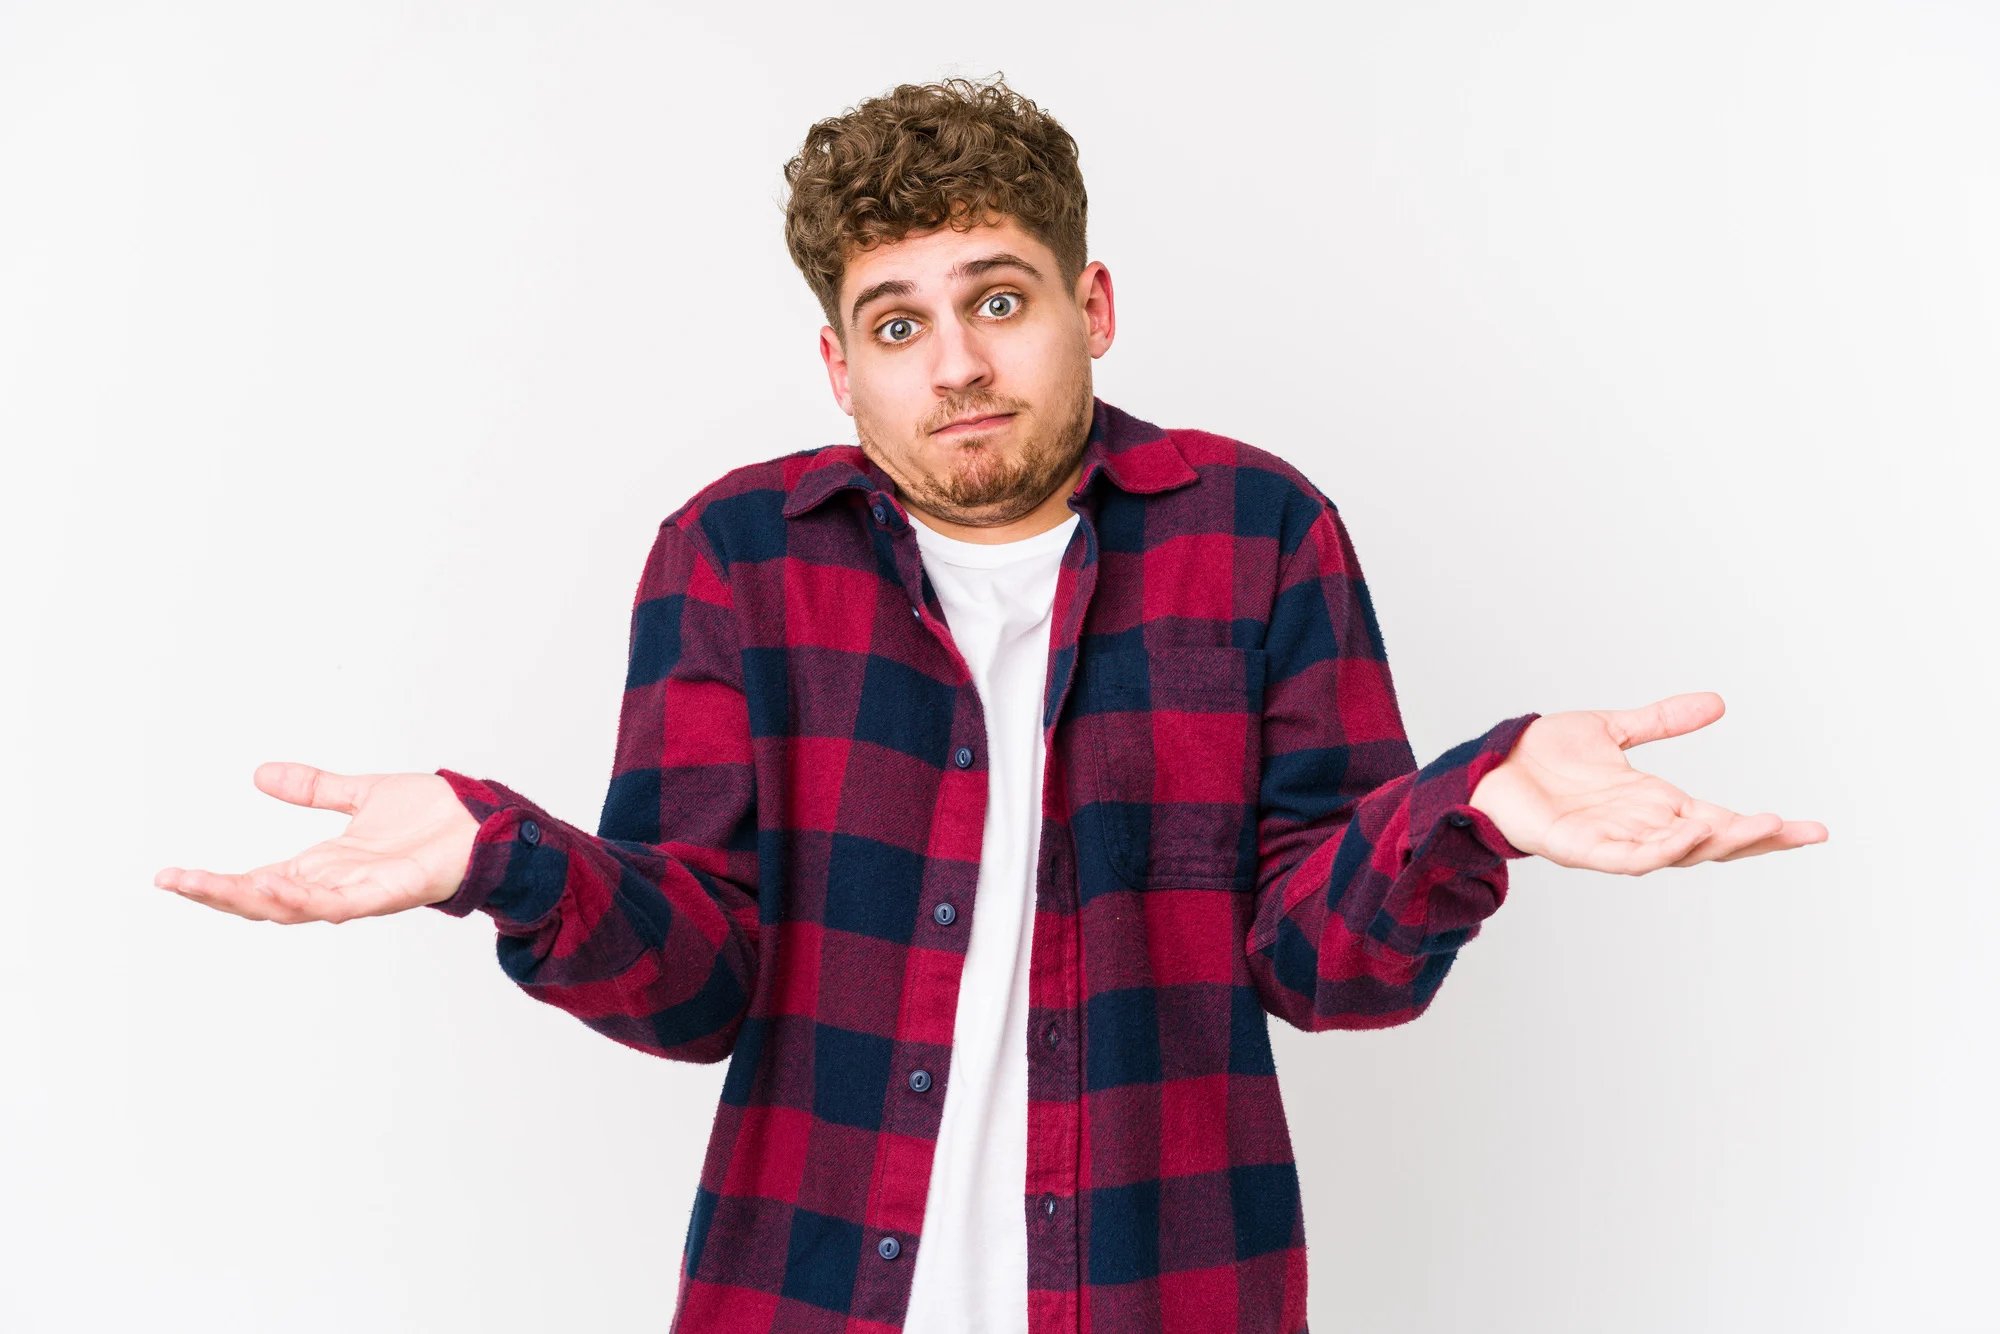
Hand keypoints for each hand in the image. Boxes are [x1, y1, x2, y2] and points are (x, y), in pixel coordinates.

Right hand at [154, 764, 480, 922]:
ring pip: (296, 907)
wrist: (484, 820)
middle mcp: (337, 884)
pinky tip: (278, 885)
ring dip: (254, 898)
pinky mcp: (392, 892)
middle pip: (264, 900)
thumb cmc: (433, 816)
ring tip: (213, 885)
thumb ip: (315, 789)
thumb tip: (261, 774)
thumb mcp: (361, 795)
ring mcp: (362, 891)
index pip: (256, 880)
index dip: (214, 882)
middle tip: (174, 882)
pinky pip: (343, 903)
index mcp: (324, 866)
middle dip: (217, 894)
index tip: (169, 876)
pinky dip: (308, 898)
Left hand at [1468, 693, 1827, 874]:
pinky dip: (1660, 850)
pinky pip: (1628, 857)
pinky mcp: (1580, 849)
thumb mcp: (1613, 730)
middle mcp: (1642, 827)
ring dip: (1715, 842)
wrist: (1491, 763)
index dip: (1765, 826)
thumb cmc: (1544, 755)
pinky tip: (1687, 833)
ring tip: (1754, 825)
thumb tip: (1717, 703)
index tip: (1814, 828)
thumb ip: (1661, 721)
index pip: (1723, 820)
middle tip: (1797, 830)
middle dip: (1755, 839)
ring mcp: (1614, 841)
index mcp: (1655, 803)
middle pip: (1712, 842)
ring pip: (1677, 853)